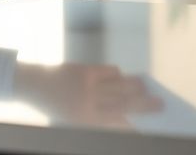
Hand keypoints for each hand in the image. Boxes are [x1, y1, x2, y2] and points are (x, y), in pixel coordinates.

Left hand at [15, 62, 162, 128]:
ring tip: (147, 88)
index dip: (135, 125)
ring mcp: (88, 85)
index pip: (118, 123)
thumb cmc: (57, 108)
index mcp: (86, 120)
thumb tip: (127, 117)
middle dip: (145, 105)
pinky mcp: (86, 69)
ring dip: (137, 87)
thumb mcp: (75, 122)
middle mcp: (89, 103)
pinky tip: (122, 77)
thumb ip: (98, 120)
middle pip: (124, 104)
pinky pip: (110, 71)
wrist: (35, 87)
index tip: (149, 127)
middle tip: (161, 104)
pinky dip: (119, 74)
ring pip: (120, 85)